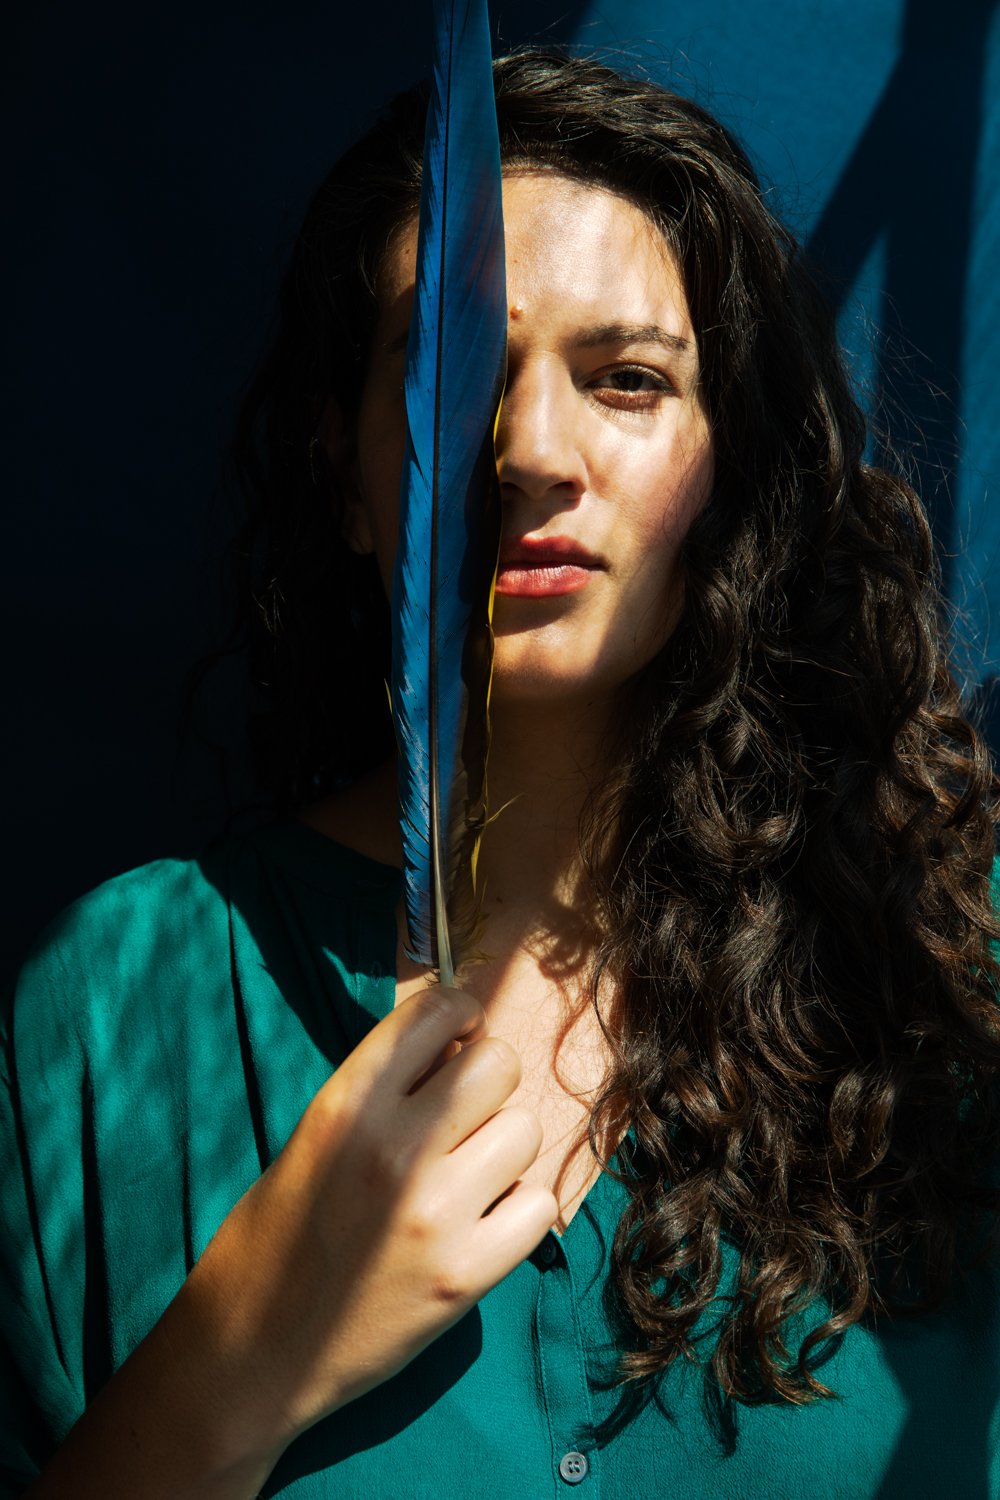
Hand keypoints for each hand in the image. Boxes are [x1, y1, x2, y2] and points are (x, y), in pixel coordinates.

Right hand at [174, 985, 556, 1466]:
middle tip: (464, 1117)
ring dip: (503, 1149)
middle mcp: (395, 1149)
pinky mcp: (466, 1275)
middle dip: (488, 1083)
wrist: (252, 1350)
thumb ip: (384, 1088)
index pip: (437, 1012)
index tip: (457, 1041)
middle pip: (499, 1064)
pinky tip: (481, 1224)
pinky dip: (518, 1211)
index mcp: (347, 1104)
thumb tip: (459, 1044)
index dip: (460, 1017)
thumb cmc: (276, 1235)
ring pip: (525, 1131)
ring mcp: (435, 1213)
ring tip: (466, 1178)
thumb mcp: (315, 1135)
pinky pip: (538, 1204)